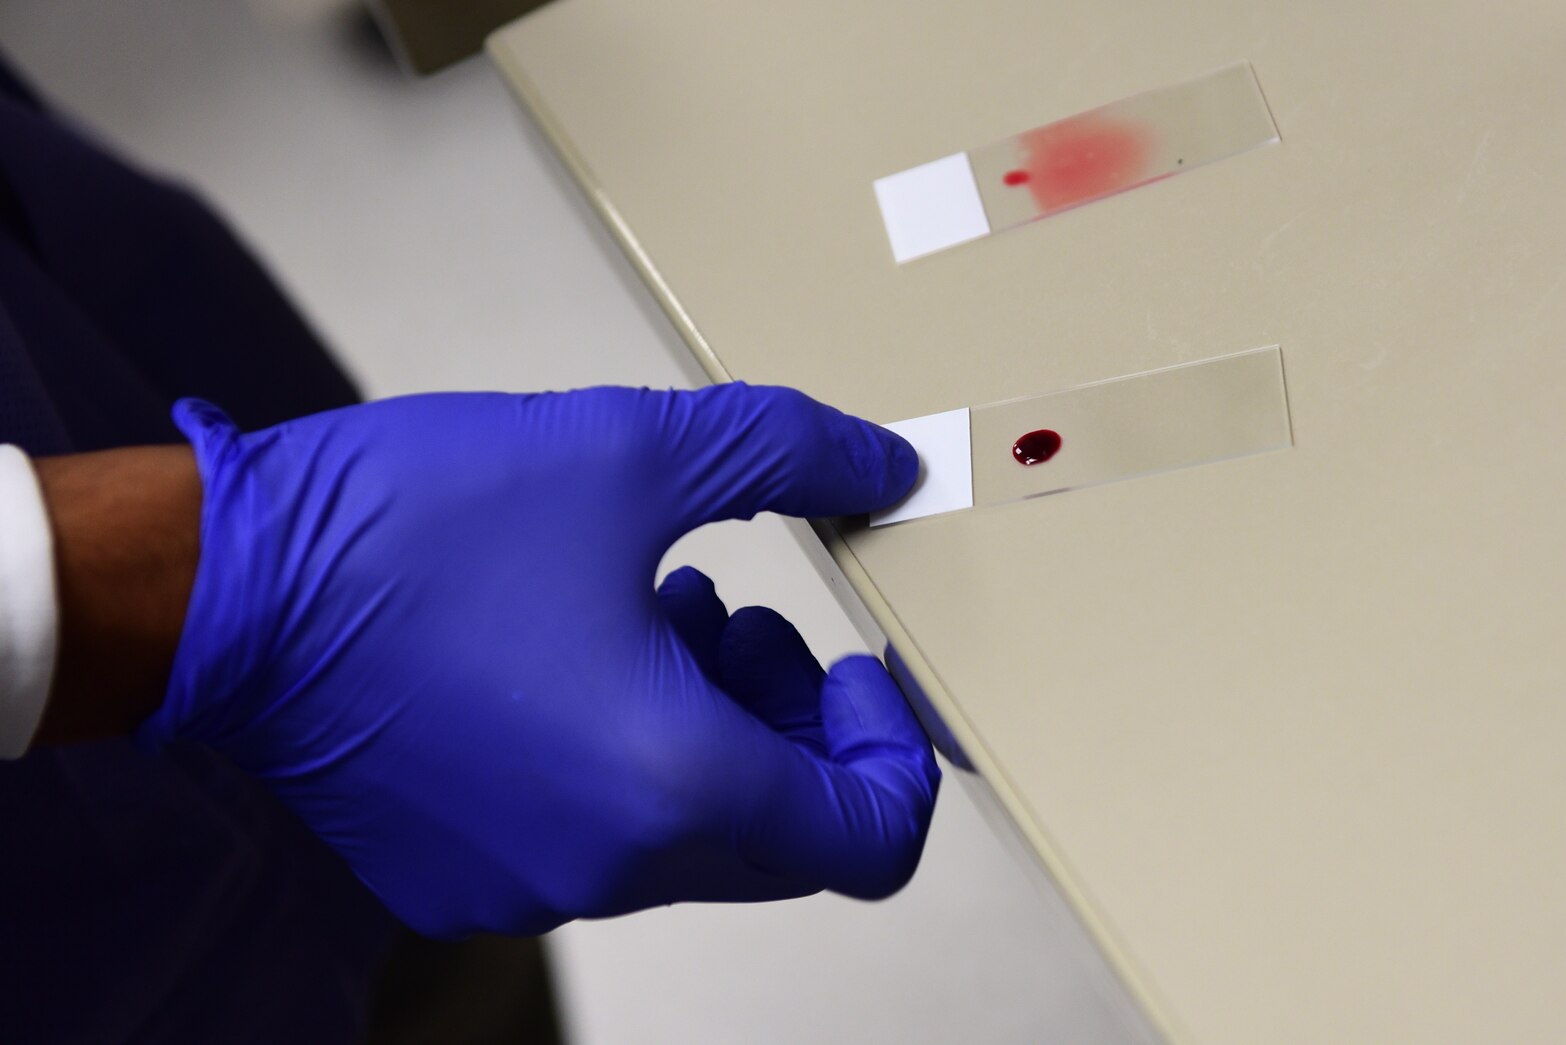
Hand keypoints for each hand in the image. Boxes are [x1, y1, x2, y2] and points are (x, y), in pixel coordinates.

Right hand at [140, 384, 940, 936]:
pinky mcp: (463, 878)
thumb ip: (791, 452)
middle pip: (785, 837)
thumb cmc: (410, 529)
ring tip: (660, 612)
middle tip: (755, 619)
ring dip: (711, 731)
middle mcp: (610, 867)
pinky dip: (625, 763)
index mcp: (672, 784)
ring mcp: (529, 886)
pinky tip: (576, 656)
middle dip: (795, 726)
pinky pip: (597, 842)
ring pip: (691, 836)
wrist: (219, 588)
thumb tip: (885, 464)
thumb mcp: (632, 451)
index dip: (893, 750)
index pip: (869, 836)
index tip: (855, 665)